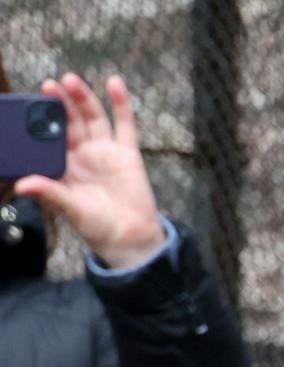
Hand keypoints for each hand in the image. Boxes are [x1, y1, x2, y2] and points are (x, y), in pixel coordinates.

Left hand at [13, 74, 163, 268]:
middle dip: (59, 103)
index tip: (31, 104)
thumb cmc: (96, 225)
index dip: (41, 120)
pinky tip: (115, 84)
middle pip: (70, 122)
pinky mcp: (127, 153)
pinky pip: (125, 125)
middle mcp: (82, 153)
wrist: (129, 237)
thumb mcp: (70, 208)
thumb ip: (50, 192)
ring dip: (83, 98)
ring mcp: (105, 151)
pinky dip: (121, 104)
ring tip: (71, 80)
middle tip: (49, 85)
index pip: (49, 137)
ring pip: (93, 118)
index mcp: (63, 165)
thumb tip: (22, 186)